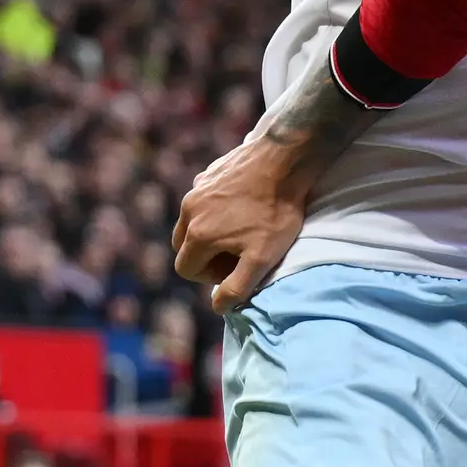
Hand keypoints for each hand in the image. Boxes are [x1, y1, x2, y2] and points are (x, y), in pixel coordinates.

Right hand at [172, 130, 310, 317]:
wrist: (284, 160)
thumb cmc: (275, 212)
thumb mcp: (261, 258)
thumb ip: (236, 287)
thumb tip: (217, 306)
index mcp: (197, 235)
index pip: (186, 270)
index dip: (209, 277)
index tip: (235, 269)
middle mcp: (188, 211)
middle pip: (183, 246)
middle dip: (204, 256)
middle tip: (237, 253)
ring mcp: (196, 189)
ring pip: (191, 222)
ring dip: (208, 233)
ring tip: (240, 231)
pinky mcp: (208, 174)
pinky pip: (202, 201)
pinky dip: (215, 211)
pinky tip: (243, 208)